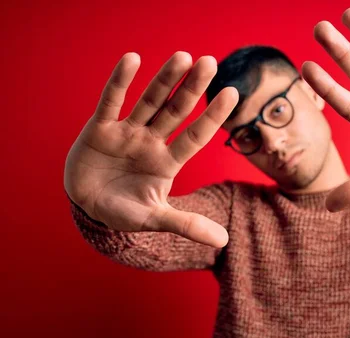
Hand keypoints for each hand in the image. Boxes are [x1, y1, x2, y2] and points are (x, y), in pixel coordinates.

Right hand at [64, 52, 237, 246]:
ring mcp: (127, 133)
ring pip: (150, 101)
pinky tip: (133, 59)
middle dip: (192, 88)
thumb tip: (224, 241)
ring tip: (183, 56)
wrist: (88, 207)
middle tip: (210, 62)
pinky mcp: (100, 129)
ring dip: (164, 79)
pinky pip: (111, 102)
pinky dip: (120, 83)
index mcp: (168, 161)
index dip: (212, 116)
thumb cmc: (125, 211)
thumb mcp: (155, 218)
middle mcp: (152, 142)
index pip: (195, 135)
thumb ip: (187, 225)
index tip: (232, 93)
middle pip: (176, 111)